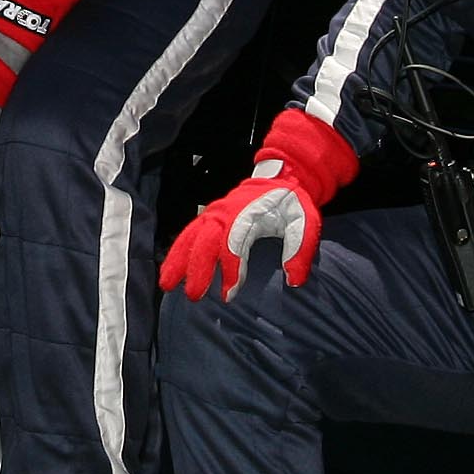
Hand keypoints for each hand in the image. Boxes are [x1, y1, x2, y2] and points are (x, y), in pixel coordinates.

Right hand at [163, 108, 358, 297]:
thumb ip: (300, 250)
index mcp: (247, 213)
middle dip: (197, 269)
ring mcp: (214, 212)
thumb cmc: (291, 203)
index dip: (230, 269)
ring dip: (178, 260)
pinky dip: (177, 250)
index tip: (229, 294)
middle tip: (194, 296)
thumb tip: (293, 280)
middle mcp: (225, 212)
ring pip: (190, 236)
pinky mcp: (209, 216)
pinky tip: (170, 269)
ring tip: (167, 284)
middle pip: (205, 241)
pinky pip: (188, 233)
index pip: (233, 243)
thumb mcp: (306, 222)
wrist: (280, 178)